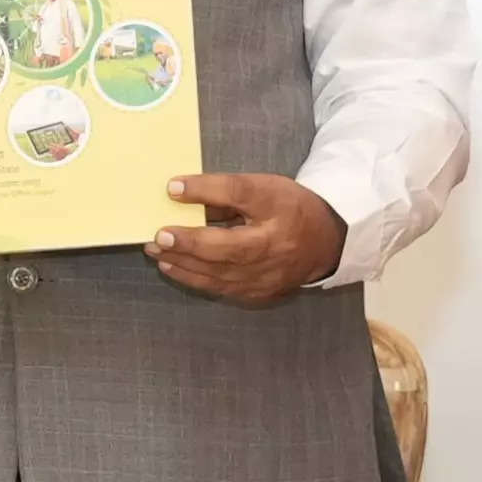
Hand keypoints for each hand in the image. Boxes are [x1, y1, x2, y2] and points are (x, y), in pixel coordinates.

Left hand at [148, 173, 344, 306]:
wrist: (324, 244)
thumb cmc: (288, 209)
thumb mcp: (264, 188)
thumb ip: (225, 190)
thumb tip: (178, 191)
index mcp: (280, 210)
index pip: (241, 194)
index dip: (207, 190)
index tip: (173, 187)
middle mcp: (275, 246)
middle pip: (229, 246)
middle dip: (190, 244)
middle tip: (159, 236)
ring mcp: (268, 275)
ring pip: (220, 273)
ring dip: (184, 263)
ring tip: (157, 251)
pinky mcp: (259, 293)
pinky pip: (220, 288)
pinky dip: (193, 278)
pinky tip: (172, 267)